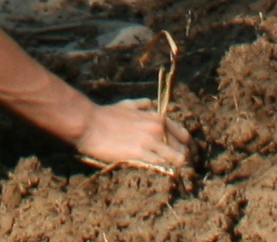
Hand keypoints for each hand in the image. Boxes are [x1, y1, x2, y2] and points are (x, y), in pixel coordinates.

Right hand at [72, 102, 187, 173]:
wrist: (90, 124)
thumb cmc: (107, 115)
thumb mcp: (128, 105)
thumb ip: (142, 105)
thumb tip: (151, 104)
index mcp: (156, 117)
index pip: (183, 134)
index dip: (186, 146)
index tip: (185, 154)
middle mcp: (157, 128)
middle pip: (183, 147)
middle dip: (185, 158)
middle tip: (182, 167)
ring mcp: (150, 141)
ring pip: (177, 157)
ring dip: (177, 166)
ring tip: (175, 173)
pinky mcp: (140, 154)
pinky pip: (160, 164)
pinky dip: (162, 168)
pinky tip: (160, 172)